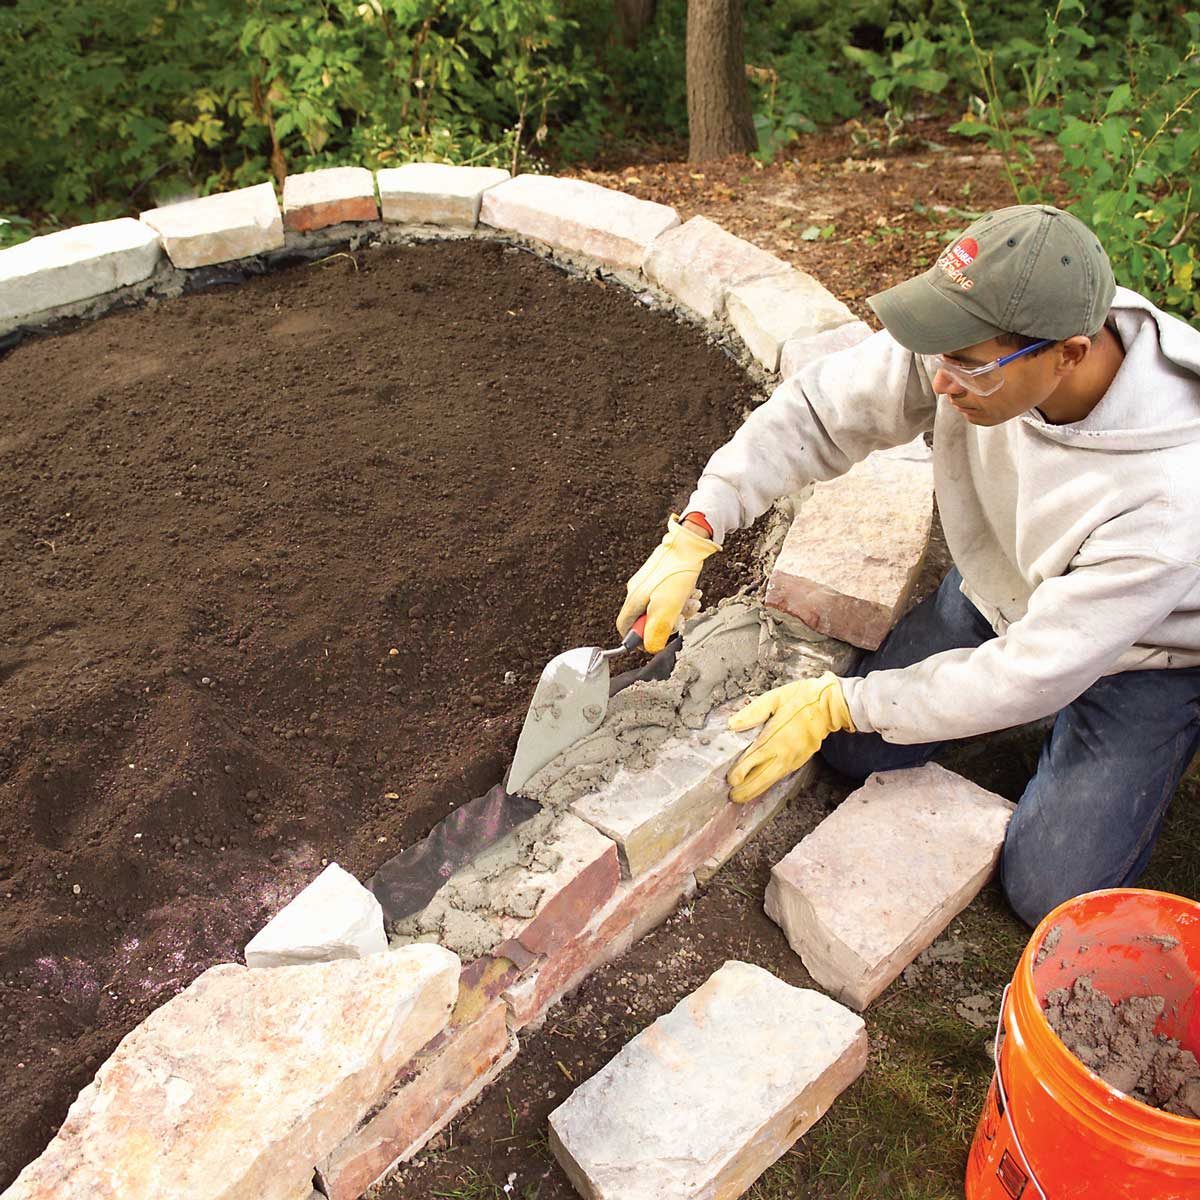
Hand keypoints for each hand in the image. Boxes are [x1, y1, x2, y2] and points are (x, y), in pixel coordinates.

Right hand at [617, 514, 718, 652]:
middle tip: (682, 619)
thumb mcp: (668, 607)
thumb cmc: (677, 572)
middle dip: (667, 623)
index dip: (639, 640)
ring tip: (692, 602)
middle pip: (647, 619)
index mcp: (634, 599)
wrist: (689, 542)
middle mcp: (637, 591)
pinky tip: (692, 592)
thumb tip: (651, 646)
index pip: (625, 628)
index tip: (655, 641)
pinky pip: (669, 596)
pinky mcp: (660, 577)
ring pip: (661, 608)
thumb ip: (657, 630)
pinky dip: (681, 598)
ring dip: (679, 610)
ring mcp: (649, 583)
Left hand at [726, 673, 854, 803]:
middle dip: (746, 789)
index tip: (731, 779)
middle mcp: (784, 752)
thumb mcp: (774, 698)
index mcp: (776, 736)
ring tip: (741, 797)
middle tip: (732, 796)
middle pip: (762, 776)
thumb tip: (733, 724)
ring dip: (756, 790)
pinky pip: (780, 775)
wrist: (830, 705)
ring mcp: (793, 759)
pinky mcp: (799, 761)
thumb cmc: (802, 698)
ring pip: (772, 780)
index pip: (755, 758)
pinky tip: (759, 786)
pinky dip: (768, 783)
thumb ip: (753, 712)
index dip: (742, 771)